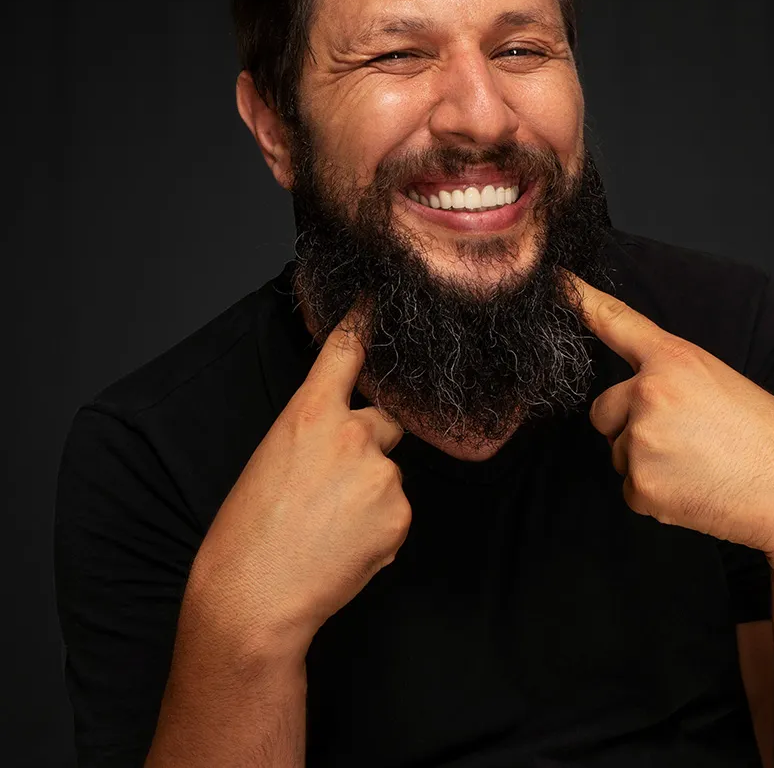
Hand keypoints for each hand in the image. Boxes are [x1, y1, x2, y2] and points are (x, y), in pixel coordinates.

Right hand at [186, 314, 409, 658]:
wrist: (252, 600)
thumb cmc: (246, 533)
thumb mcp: (271, 460)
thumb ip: (315, 435)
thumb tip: (349, 441)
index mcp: (309, 414)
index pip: (344, 353)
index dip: (363, 321)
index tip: (377, 300)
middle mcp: (353, 435)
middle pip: (385, 419)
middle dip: (370, 442)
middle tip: (333, 484)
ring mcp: (382, 474)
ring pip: (388, 474)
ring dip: (370, 495)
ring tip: (328, 529)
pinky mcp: (400, 514)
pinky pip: (396, 512)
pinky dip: (378, 528)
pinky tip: (345, 548)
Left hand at [565, 271, 773, 557]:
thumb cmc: (768, 438)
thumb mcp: (719, 382)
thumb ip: (669, 378)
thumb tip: (631, 402)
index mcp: (675, 358)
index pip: (618, 322)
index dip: (582, 298)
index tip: (555, 280)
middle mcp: (650, 393)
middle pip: (603, 410)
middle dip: (628, 425)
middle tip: (685, 438)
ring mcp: (641, 440)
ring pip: (616, 451)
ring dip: (645, 461)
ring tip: (700, 464)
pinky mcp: (641, 486)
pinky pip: (629, 488)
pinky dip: (655, 494)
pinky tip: (694, 489)